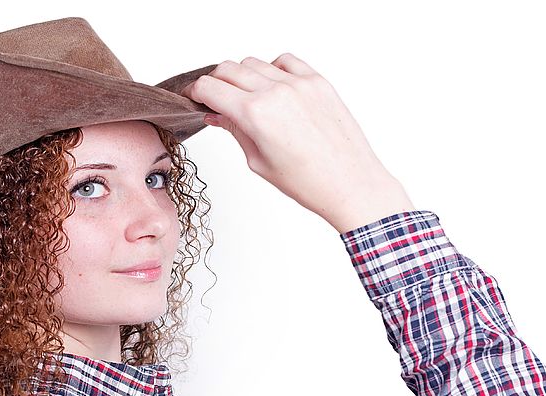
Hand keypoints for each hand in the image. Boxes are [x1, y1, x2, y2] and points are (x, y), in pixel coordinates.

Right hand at [181, 53, 414, 232]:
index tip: (194, 98)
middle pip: (228, 69)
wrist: (350, 184)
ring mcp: (299, 83)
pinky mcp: (318, 82)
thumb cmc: (309, 182)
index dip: (196, 93)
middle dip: (216, 84)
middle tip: (217, 101)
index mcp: (255, 114)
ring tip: (247, 99)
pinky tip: (274, 89)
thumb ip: (235, 130)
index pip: (210, 87)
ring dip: (243, 76)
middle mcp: (276, 92)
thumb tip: (217, 114)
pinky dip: (273, 69)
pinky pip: (285, 61)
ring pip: (254, 62)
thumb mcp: (258, 162)